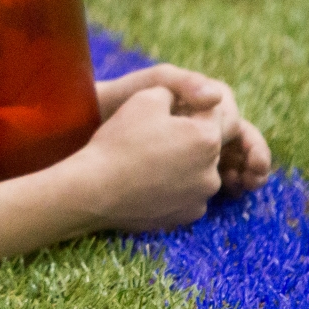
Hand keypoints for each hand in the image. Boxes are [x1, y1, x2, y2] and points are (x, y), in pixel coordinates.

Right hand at [75, 86, 224, 231]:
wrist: (96, 190)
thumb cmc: (121, 141)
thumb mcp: (145, 98)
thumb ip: (175, 92)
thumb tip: (182, 98)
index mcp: (207, 138)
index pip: (210, 112)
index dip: (185, 107)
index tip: (162, 113)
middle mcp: (213, 172)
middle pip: (206, 144)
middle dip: (186, 137)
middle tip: (151, 136)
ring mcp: (201, 198)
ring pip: (197, 170)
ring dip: (182, 163)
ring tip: (148, 161)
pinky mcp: (187, 217)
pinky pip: (187, 194)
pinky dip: (173, 187)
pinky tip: (148, 182)